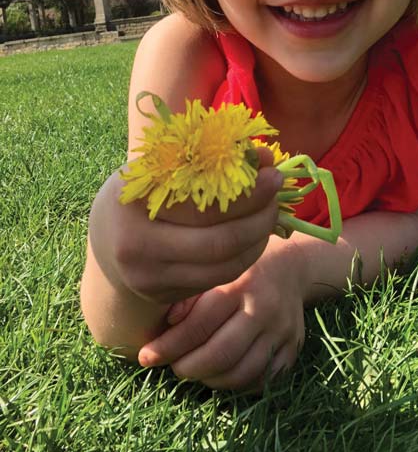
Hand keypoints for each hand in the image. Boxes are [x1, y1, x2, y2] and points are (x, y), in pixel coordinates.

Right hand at [88, 149, 282, 306]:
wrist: (106, 240)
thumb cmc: (142, 192)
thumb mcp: (160, 166)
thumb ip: (209, 159)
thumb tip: (264, 155)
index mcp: (134, 203)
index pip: (203, 204)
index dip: (246, 192)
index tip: (272, 174)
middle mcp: (138, 247)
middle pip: (219, 242)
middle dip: (259, 220)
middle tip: (278, 198)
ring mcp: (150, 278)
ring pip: (224, 267)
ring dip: (257, 241)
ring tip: (269, 215)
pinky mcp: (164, 297)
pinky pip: (217, 279)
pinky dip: (243, 257)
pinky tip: (253, 237)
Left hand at [137, 238, 306, 389]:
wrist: (294, 267)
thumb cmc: (243, 268)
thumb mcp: (216, 269)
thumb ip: (190, 296)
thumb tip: (165, 326)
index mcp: (241, 284)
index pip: (200, 324)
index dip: (169, 346)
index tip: (146, 356)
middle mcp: (265, 309)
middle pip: (221, 354)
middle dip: (189, 368)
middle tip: (174, 367)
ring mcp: (282, 333)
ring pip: (241, 374)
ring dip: (211, 380)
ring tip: (196, 370)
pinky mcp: (293, 351)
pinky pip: (260, 381)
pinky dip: (236, 384)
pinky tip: (221, 373)